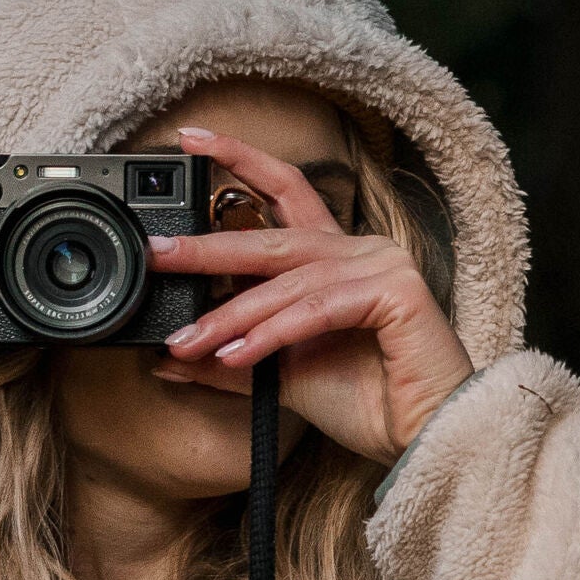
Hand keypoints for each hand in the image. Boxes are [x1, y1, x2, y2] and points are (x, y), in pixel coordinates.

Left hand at [146, 126, 473, 469]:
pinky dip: (272, 334)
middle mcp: (360, 250)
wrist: (420, 437)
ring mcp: (381, 265)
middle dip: (209, 248)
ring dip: (232, 315)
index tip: (191, 141)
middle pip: (272, 236)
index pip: (285, 192)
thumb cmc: (365, 404)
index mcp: (336, 257)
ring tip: (188, 342)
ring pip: (288, 282)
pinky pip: (317, 309)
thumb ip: (230, 360)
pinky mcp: (396, 292)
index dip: (240, 160)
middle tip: (159, 255)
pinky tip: (236, 356)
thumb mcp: (278, 377)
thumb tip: (169, 358)